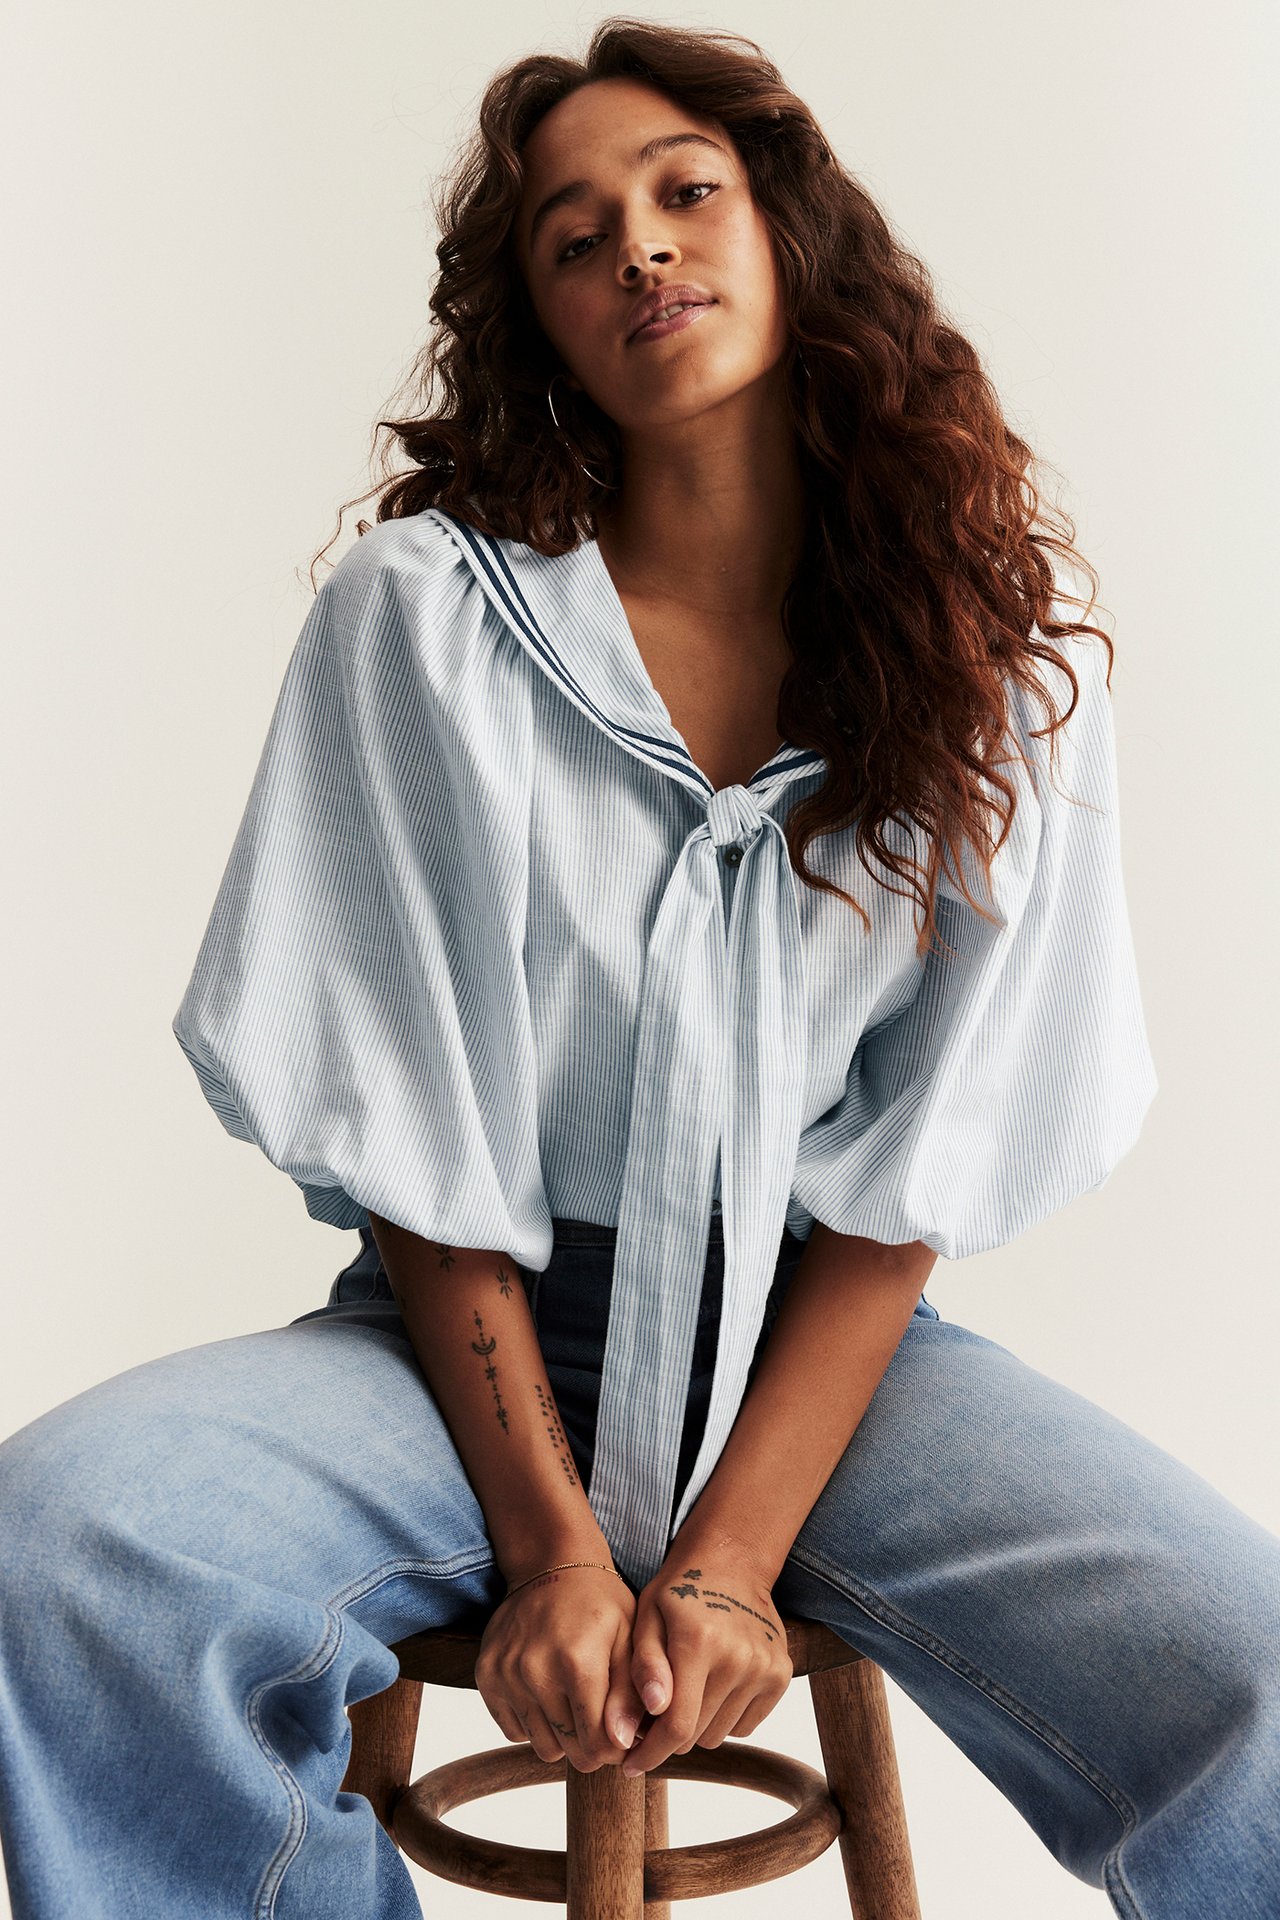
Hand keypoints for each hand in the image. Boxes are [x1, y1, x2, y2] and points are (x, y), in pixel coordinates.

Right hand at [475, 1563, 650, 1771]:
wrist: (551, 1565)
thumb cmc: (599, 1604)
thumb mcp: (629, 1639)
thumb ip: (630, 1694)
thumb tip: (624, 1743)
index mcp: (578, 1663)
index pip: (598, 1745)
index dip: (616, 1746)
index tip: (622, 1731)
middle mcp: (536, 1671)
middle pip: (571, 1751)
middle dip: (591, 1743)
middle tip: (599, 1715)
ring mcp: (506, 1674)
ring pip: (542, 1746)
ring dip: (562, 1734)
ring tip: (573, 1700)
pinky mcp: (486, 1676)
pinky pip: (514, 1731)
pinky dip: (533, 1722)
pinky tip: (547, 1692)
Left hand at [620, 1551, 791, 1777]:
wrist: (731, 1562)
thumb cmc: (678, 1593)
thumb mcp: (647, 1618)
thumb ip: (645, 1666)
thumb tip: (653, 1712)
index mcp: (698, 1643)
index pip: (676, 1726)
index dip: (650, 1754)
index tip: (630, 1765)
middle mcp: (738, 1658)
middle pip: (696, 1735)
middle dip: (668, 1737)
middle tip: (652, 1721)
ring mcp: (765, 1667)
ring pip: (719, 1735)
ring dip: (697, 1726)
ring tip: (686, 1694)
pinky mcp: (781, 1675)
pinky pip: (746, 1726)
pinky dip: (724, 1718)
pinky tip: (713, 1688)